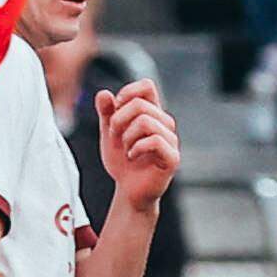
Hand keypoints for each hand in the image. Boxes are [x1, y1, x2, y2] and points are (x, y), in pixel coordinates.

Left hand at [97, 81, 179, 201]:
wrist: (128, 190)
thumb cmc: (122, 162)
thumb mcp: (109, 134)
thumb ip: (106, 113)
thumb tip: (104, 93)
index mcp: (152, 113)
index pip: (147, 86)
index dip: (128, 92)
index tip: (116, 109)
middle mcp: (164, 123)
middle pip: (140, 104)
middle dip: (118, 120)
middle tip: (114, 137)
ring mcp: (171, 140)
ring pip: (145, 121)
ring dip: (126, 136)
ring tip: (125, 149)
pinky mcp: (172, 158)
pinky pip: (154, 141)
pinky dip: (136, 148)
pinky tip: (132, 156)